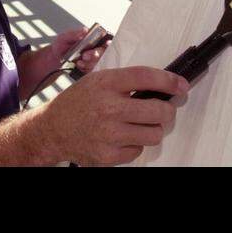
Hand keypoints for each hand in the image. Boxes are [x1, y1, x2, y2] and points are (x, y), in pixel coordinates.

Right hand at [35, 66, 188, 165]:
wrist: (50, 130)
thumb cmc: (78, 103)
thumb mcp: (99, 81)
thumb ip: (128, 81)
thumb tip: (165, 85)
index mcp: (106, 84)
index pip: (147, 77)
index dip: (170, 81)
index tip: (181, 85)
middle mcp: (108, 108)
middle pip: (159, 110)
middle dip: (166, 110)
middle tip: (161, 110)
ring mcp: (108, 134)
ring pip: (154, 133)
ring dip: (153, 128)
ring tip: (139, 124)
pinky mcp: (107, 155)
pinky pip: (139, 150)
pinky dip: (135, 144)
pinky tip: (122, 137)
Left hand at [49, 27, 108, 73]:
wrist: (56, 59)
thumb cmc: (61, 46)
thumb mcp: (64, 38)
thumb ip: (73, 34)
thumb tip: (85, 30)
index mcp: (93, 38)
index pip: (106, 39)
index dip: (109, 42)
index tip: (107, 43)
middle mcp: (96, 48)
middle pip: (104, 52)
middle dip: (96, 55)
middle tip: (85, 56)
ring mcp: (94, 59)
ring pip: (99, 63)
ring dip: (89, 64)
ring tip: (78, 62)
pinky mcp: (91, 68)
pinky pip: (93, 71)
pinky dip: (86, 69)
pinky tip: (79, 66)